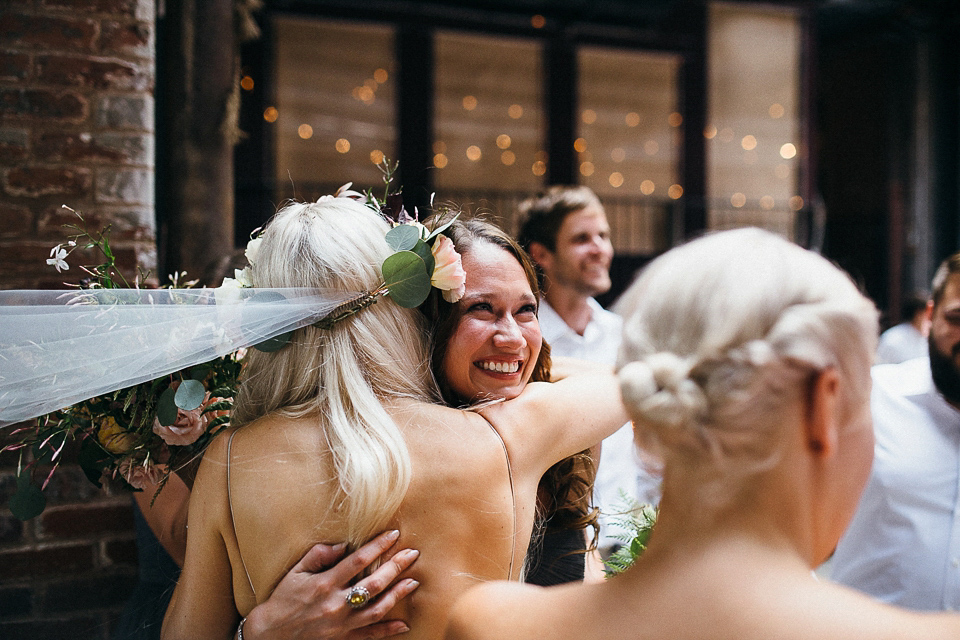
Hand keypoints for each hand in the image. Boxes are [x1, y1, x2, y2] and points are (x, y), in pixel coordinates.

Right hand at [242, 529, 418, 639]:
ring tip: (414, 581)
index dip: (378, 546)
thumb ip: (319, 555)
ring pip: (377, 609)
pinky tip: (404, 624)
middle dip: (396, 567)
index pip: (358, 561)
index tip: (393, 535)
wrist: (270, 635)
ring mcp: (341, 624)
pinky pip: (370, 636)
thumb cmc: (283, 599)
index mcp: (325, 584)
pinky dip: (388, 630)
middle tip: (412, 554)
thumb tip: (343, 546)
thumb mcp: (296, 572)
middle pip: (374, 584)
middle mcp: (336, 604)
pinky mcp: (342, 639)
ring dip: (398, 595)